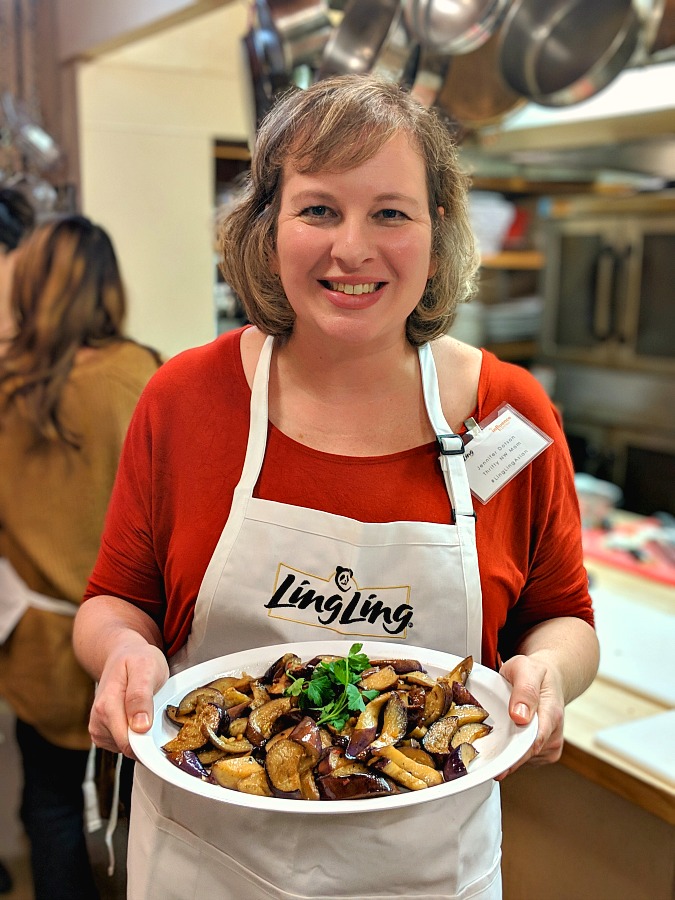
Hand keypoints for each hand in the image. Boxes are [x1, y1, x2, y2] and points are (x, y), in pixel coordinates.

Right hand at [88, 638, 168, 758]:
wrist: (123, 655)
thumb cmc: (137, 659)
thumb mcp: (146, 668)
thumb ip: (141, 696)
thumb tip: (140, 727)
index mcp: (107, 705)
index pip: (128, 742)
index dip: (149, 743)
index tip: (164, 734)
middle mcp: (98, 720)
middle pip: (128, 748)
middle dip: (147, 739)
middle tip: (158, 713)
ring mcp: (98, 728)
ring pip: (127, 749)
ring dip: (142, 736)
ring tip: (147, 711)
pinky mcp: (102, 733)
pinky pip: (123, 745)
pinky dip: (136, 736)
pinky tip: (139, 717)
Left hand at [495, 652, 564, 779]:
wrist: (547, 679)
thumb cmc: (535, 673)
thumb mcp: (525, 669)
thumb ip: (524, 690)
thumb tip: (519, 717)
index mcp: (551, 714)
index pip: (533, 742)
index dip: (514, 757)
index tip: (496, 766)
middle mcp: (553, 734)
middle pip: (525, 755)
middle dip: (503, 756)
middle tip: (480, 756)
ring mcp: (549, 745)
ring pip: (522, 759)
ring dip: (505, 752)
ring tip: (492, 737)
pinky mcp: (542, 752)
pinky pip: (522, 759)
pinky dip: (509, 751)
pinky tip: (502, 740)